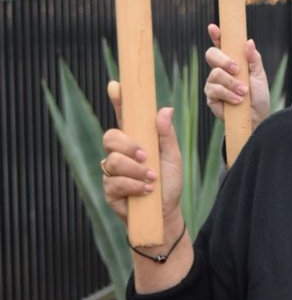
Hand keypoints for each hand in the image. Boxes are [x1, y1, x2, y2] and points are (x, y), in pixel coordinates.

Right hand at [101, 88, 182, 227]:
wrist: (166, 214)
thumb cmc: (168, 183)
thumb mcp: (173, 158)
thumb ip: (167, 135)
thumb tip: (165, 110)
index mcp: (136, 140)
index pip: (124, 116)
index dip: (118, 100)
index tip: (116, 86)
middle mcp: (120, 153)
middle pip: (110, 136)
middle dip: (127, 145)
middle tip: (145, 156)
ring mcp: (112, 171)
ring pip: (111, 160)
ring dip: (135, 171)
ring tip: (151, 180)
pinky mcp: (109, 190)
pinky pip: (114, 181)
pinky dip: (133, 186)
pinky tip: (145, 191)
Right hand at [204, 23, 269, 128]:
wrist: (256, 117)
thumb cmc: (258, 95)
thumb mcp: (259, 75)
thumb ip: (253, 59)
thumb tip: (249, 42)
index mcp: (232, 60)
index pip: (221, 44)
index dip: (216, 35)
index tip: (213, 27)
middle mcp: (220, 69)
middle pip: (211, 54)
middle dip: (224, 60)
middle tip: (237, 69)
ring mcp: (213, 82)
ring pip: (215, 74)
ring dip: (231, 83)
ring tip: (243, 92)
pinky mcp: (211, 97)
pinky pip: (214, 89)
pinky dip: (228, 94)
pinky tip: (237, 100)